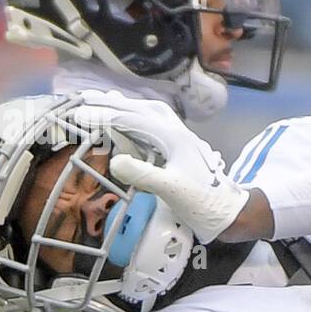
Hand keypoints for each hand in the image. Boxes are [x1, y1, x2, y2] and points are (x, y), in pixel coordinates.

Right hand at [69, 91, 248, 242]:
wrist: (230, 213)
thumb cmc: (204, 203)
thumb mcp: (172, 191)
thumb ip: (143, 174)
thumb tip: (114, 161)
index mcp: (174, 137)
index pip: (134, 119)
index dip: (105, 116)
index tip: (80, 115)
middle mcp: (177, 132)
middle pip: (141, 108)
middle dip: (112, 103)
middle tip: (85, 98)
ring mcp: (179, 139)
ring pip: (149, 114)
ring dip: (124, 108)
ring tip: (101, 102)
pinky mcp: (179, 148)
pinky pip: (154, 126)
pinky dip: (135, 121)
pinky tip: (125, 124)